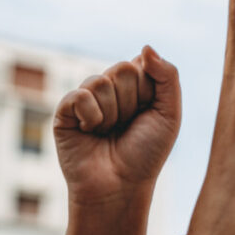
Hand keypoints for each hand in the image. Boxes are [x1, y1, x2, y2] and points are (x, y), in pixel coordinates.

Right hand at [53, 46, 181, 207]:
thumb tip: (146, 47)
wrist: (119, 187)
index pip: (142, 64)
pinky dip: (91, 117)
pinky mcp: (65, 111)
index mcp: (136, 87)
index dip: (149, 91)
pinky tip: (90, 133)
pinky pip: (79, 96)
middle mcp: (110, 89)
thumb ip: (167, 76)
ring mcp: (87, 99)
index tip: (148, 114)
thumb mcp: (169, 114)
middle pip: (122, 69)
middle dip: (131, 102)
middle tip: (127, 126)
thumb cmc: (146, 154)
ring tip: (109, 133)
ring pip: (100, 82)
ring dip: (112, 113)